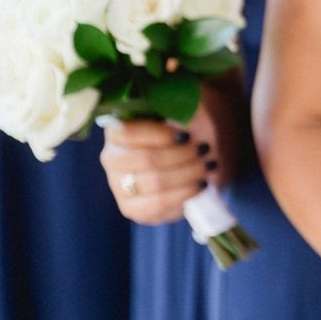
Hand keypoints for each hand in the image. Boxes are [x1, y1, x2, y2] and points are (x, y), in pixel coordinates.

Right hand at [98, 106, 221, 225]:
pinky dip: (185, 194)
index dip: (160, 135)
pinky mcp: (133, 209)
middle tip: (205, 150)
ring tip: (208, 166)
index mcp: (117, 131)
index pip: (129, 133)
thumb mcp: (186, 112)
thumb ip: (182, 110)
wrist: (198, 158)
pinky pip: (159, 205)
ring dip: (188, 173)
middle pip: (147, 159)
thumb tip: (185, 122)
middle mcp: (112, 159)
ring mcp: (119, 187)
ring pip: (156, 183)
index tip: (187, 135)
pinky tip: (201, 184)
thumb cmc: (189, 130)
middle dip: (182, 155)